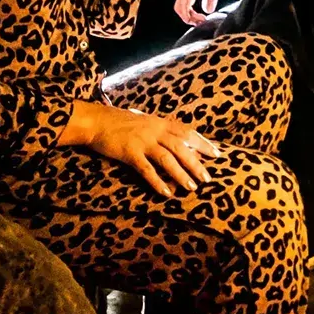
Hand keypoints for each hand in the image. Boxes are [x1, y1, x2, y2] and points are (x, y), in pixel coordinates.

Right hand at [60, 100, 220, 194]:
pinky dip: (157, 181)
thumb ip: (161, 130)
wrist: (96, 121)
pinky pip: (146, 169)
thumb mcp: (145, 122)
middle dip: (196, 163)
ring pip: (167, 159)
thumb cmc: (121, 122)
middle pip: (181, 147)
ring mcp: (142, 141)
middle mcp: (155, 130)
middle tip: (207, 178)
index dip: (203, 143)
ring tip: (191, 187)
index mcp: (160, 123)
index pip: (187, 132)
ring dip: (181, 174)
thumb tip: (179, 142)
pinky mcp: (130, 152)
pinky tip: (166, 192)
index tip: (217, 153)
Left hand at [176, 0, 224, 25]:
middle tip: (200, 23)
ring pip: (180, 8)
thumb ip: (210, 1)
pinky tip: (195, 19)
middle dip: (189, 18)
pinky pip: (183, 6)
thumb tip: (207, 10)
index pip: (186, 4)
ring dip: (189, 18)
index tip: (203, 20)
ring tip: (200, 22)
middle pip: (180, 7)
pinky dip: (187, 15)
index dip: (192, 15)